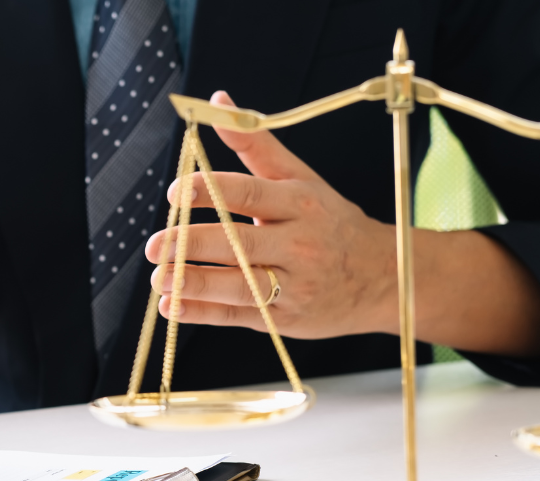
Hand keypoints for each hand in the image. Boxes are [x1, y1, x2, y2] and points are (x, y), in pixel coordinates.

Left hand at [144, 91, 396, 337]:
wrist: (384, 278)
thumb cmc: (330, 223)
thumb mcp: (300, 179)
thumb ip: (255, 144)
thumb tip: (217, 102)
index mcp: (299, 202)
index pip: (249, 193)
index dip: (210, 192)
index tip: (176, 192)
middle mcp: (299, 243)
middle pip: (240, 243)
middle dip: (194, 244)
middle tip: (155, 245)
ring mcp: (294, 285)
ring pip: (240, 285)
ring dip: (195, 283)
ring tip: (159, 278)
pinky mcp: (285, 319)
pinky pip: (238, 316)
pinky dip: (203, 313)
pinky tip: (173, 306)